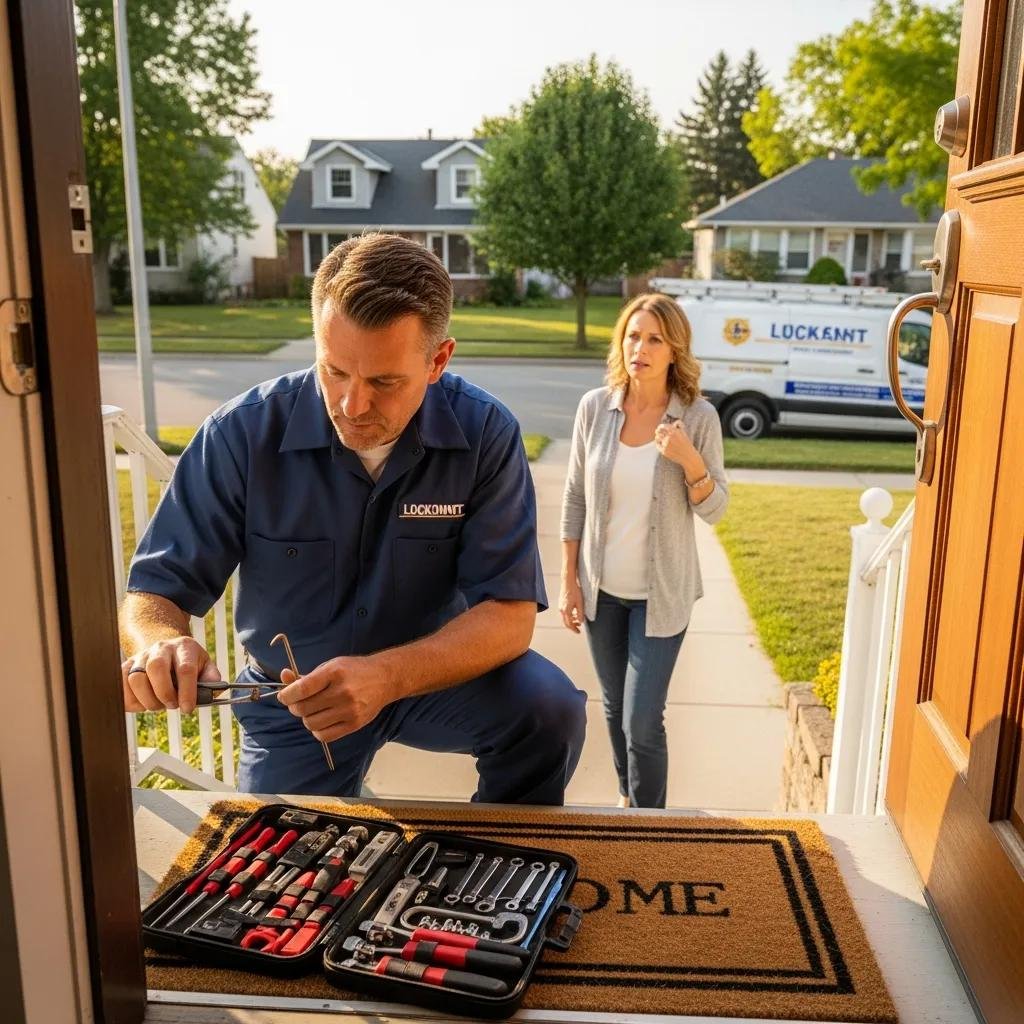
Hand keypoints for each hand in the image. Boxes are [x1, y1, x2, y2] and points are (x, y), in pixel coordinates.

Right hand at [122, 636, 220, 713]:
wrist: (165, 648)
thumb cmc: (187, 662)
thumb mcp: (205, 665)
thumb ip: (212, 678)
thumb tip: (214, 691)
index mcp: (184, 647)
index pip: (185, 669)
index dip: (187, 692)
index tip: (187, 708)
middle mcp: (161, 648)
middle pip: (156, 668)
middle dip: (164, 693)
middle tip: (172, 705)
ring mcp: (141, 656)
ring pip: (135, 678)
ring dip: (147, 700)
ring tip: (158, 705)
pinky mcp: (126, 666)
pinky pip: (120, 685)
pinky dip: (130, 701)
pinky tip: (142, 704)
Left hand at [276, 656, 393, 742]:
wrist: (384, 679)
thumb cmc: (354, 670)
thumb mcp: (330, 666)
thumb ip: (307, 676)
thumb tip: (284, 677)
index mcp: (334, 673)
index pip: (302, 689)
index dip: (287, 695)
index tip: (284, 696)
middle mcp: (342, 692)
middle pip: (304, 708)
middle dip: (295, 707)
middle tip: (298, 703)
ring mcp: (349, 710)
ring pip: (311, 724)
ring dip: (306, 718)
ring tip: (312, 711)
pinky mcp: (354, 724)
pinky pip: (324, 735)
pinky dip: (317, 730)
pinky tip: (322, 720)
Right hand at [559, 578, 584, 633]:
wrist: (568, 582)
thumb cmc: (575, 591)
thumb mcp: (580, 603)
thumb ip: (580, 614)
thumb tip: (581, 622)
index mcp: (566, 611)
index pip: (569, 624)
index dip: (574, 629)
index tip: (578, 632)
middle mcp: (561, 610)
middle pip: (566, 622)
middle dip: (572, 626)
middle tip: (578, 628)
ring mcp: (560, 606)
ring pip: (565, 617)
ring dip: (571, 621)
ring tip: (578, 620)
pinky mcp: (561, 603)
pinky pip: (564, 613)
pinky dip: (569, 616)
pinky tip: (575, 613)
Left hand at [654, 420, 694, 466]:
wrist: (688, 456)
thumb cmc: (686, 444)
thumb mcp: (684, 433)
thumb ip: (679, 425)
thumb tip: (675, 422)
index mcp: (674, 431)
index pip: (662, 426)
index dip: (660, 427)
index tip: (659, 428)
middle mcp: (669, 437)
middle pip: (658, 431)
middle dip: (658, 432)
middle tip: (657, 432)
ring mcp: (666, 444)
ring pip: (657, 438)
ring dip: (658, 437)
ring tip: (660, 438)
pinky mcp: (664, 451)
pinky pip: (658, 445)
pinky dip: (659, 444)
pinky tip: (662, 445)